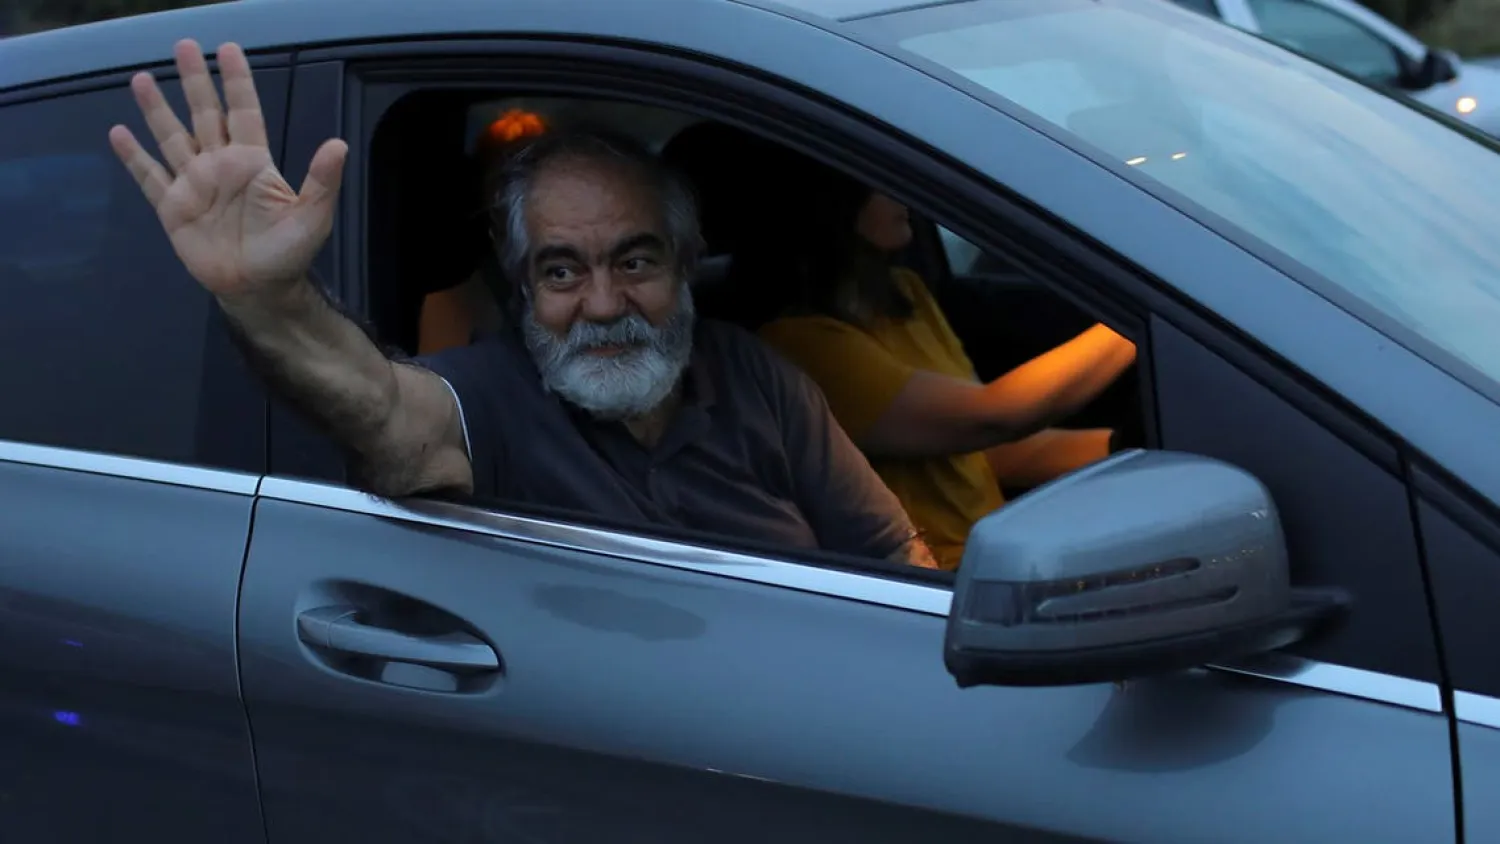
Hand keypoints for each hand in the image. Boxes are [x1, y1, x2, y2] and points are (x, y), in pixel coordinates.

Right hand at [108, 39, 346, 299]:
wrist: (259, 288)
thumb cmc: (289, 252)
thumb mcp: (313, 216)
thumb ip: (322, 181)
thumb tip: (339, 144)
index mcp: (252, 162)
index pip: (243, 112)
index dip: (237, 82)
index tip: (228, 49)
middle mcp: (220, 165)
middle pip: (204, 114)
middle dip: (195, 81)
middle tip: (183, 46)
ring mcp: (194, 184)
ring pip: (172, 138)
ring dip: (157, 110)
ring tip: (143, 79)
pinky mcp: (173, 208)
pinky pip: (150, 178)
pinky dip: (135, 157)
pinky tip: (120, 133)